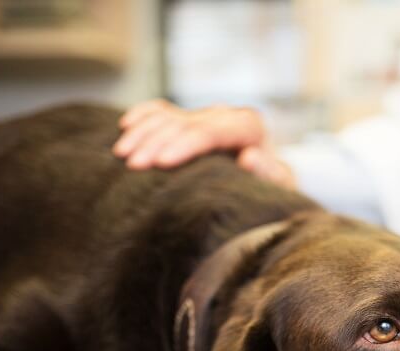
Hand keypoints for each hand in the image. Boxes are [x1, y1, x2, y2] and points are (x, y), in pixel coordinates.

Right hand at [113, 99, 296, 188]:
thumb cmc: (271, 191)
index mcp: (248, 126)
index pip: (210, 131)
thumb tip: (249, 156)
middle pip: (183, 123)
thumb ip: (268, 172)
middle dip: (156, 142)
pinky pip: (161, 110)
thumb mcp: (277, 187)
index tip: (161, 163)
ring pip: (168, 116)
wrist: (267, 184)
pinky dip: (143, 115)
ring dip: (143, 133)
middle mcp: (225, 115)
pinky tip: (125, 125)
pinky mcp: (190, 119)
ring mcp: (205, 115)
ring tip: (121, 154)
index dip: (184, 145)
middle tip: (132, 165)